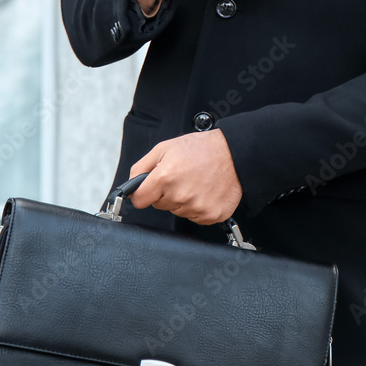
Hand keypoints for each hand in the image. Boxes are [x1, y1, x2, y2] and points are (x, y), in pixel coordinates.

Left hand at [128, 128, 242, 223]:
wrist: (234, 154)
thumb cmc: (202, 149)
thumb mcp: (165, 148)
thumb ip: (141, 167)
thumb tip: (131, 185)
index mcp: (165, 177)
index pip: (139, 200)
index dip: (143, 193)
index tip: (149, 190)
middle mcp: (179, 195)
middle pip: (159, 205)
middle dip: (166, 193)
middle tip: (181, 177)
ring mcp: (196, 208)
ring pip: (177, 211)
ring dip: (183, 200)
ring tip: (195, 182)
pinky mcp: (210, 215)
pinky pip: (194, 217)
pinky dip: (198, 207)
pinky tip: (205, 191)